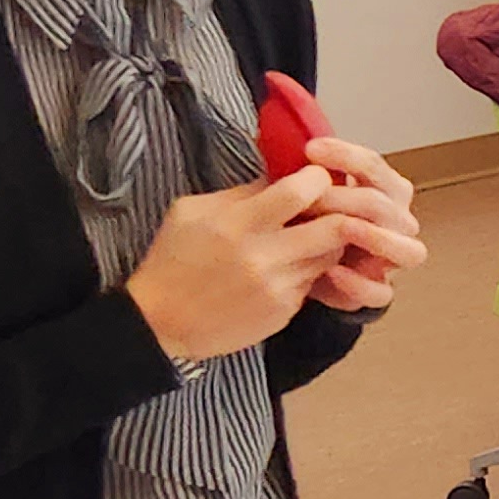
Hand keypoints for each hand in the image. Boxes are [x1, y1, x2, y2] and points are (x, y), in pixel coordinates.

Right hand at [122, 168, 357, 361]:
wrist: (159, 322)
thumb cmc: (172, 259)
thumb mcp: (192, 211)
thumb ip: (240, 193)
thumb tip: (280, 177)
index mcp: (238, 223)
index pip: (302, 192)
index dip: (317, 179)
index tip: (314, 177)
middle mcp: (265, 256)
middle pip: (336, 227)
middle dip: (338, 212)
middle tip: (327, 208)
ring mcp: (279, 287)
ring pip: (331, 256)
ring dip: (327, 242)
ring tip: (308, 236)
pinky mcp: (285, 311)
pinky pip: (314, 282)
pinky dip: (309, 270)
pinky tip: (288, 266)